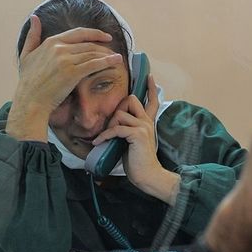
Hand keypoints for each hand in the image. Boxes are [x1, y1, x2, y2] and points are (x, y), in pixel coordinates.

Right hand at [7, 15, 122, 140]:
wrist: (30, 100)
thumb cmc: (28, 81)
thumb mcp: (26, 54)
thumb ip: (32, 36)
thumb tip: (34, 18)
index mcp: (51, 42)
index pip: (79, 33)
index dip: (95, 33)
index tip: (106, 37)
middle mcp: (59, 48)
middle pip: (89, 44)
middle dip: (104, 48)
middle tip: (114, 52)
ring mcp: (66, 60)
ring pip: (93, 53)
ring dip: (108, 55)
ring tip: (118, 58)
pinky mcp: (72, 73)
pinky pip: (94, 64)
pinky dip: (107, 61)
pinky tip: (116, 61)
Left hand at [93, 75, 180, 204]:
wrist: (148, 175)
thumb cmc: (138, 162)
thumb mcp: (132, 141)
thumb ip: (127, 130)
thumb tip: (112, 124)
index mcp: (148, 123)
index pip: (152, 101)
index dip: (150, 88)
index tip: (150, 76)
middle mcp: (147, 122)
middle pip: (131, 100)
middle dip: (118, 109)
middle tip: (112, 126)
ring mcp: (143, 126)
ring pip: (120, 114)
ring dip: (110, 126)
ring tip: (106, 139)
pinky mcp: (137, 134)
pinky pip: (116, 128)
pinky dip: (105, 136)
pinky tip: (98, 143)